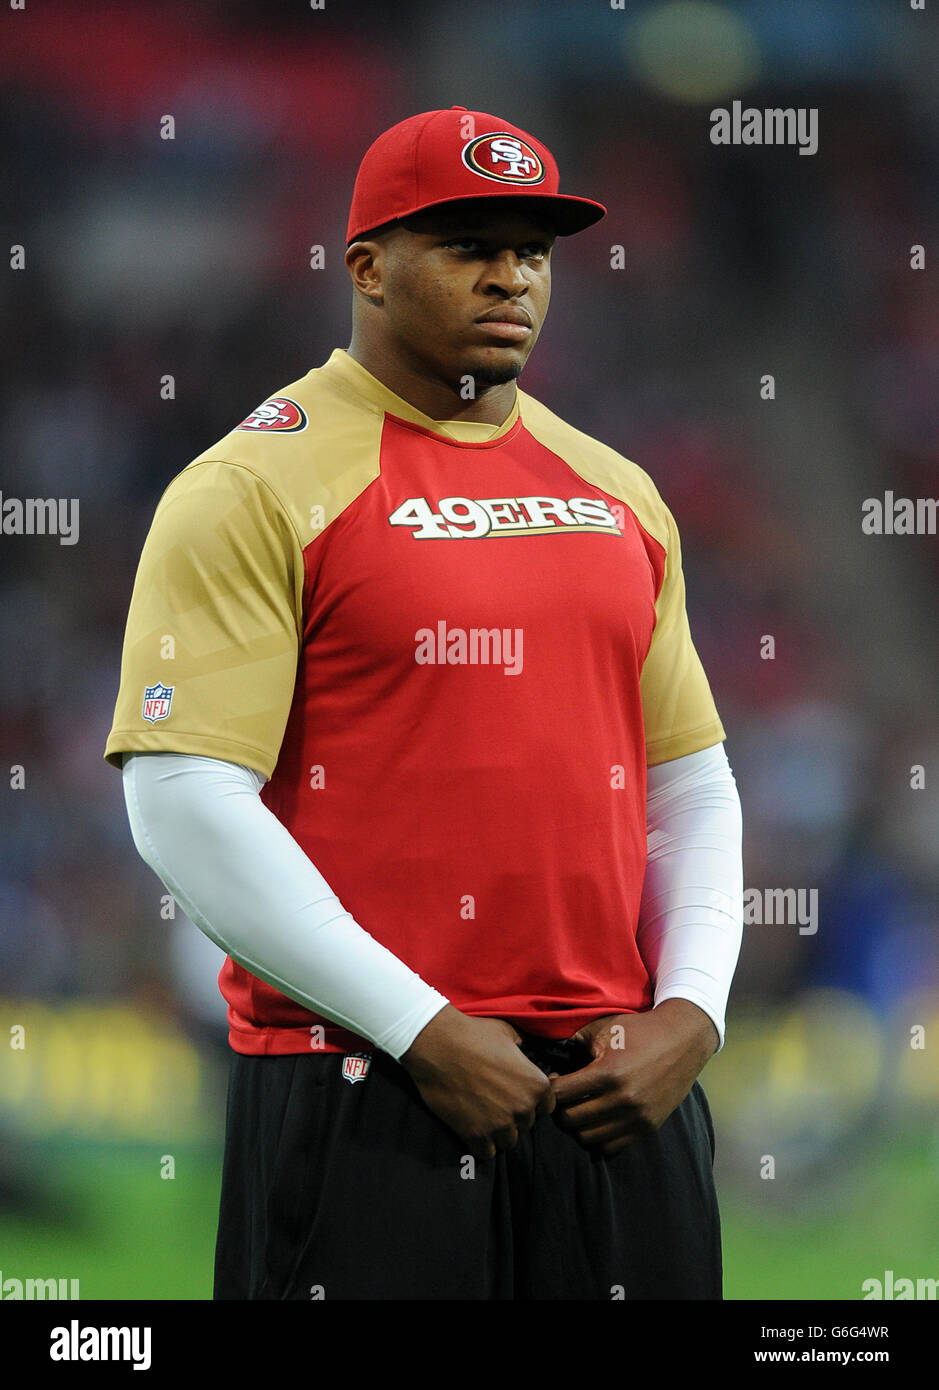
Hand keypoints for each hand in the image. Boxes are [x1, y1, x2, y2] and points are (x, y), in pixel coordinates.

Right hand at [400, 1005, 555, 1160]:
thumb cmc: (473, 1034)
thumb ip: (524, 1050)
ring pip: (508, 1141)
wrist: (437, 1044)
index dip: (530, 1099)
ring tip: (483, 1114)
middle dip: (514, 1115)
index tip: (515, 1092)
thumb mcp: (509, 1034)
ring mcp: (500, 1124)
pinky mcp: (475, 1135)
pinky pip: (487, 1152)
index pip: (546, 1106)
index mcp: (537, 1084)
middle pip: (527, 1124)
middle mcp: (523, 1107)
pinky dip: (481, 1143)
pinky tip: (472, 1126)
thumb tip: (528, 1052)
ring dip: (498, 1132)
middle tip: (494, 1099)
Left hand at [548, 999, 717, 1157]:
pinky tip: (598, 1118)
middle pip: (571, 1120)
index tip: (555, 1079)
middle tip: (564, 1096)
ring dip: (577, 1125)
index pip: (561, 1094)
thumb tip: (551, 1059)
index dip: (551, 1088)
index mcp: (608, 1073)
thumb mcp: (604, 1028)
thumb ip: (574, 1042)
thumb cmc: (639, 1030)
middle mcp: (623, 1100)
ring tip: (580, 1108)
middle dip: (560, 1108)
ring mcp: (637, 1117)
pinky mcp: (648, 1127)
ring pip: (588, 1138)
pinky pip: (611, 1146)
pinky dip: (598, 1136)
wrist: (683, 1040)